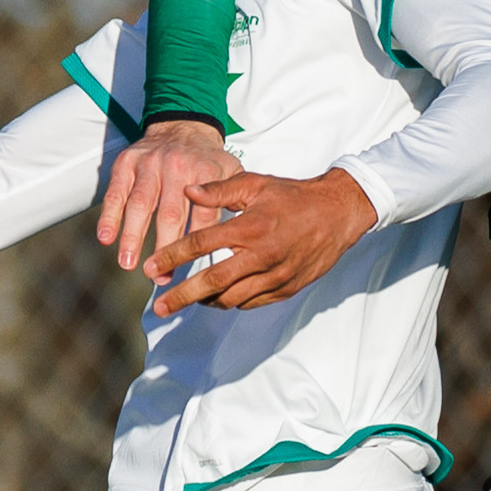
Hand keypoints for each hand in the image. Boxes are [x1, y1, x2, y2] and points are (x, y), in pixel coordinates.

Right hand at [95, 115, 235, 272]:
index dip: (197, 245)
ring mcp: (149, 164)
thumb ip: (234, 201)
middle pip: (170, 214)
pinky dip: (109, 215)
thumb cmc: (207, 159)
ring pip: (140, 205)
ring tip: (128, 263)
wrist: (183, 126)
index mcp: (206, 171)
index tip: (192, 271)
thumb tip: (236, 236)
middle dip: (164, 250)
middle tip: (159, 276)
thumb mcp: (232, 173)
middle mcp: (177, 167)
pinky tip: (106, 237)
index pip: (203, 214)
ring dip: (133, 237)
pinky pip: (116, 192)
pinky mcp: (127, 163)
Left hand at [149, 167, 378, 312]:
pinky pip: (252, 302)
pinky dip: (233, 301)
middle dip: (182, 296)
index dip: (172, 257)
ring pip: (232, 298)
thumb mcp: (256, 184)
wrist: (339, 213)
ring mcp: (276, 276)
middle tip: (159, 306)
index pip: (201, 245)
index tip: (151, 268)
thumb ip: (219, 190)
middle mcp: (262, 255)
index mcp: (250, 227)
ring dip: (206, 301)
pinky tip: (222, 296)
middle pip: (212, 282)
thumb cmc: (295, 196)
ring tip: (190, 299)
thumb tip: (187, 191)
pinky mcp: (287, 288)